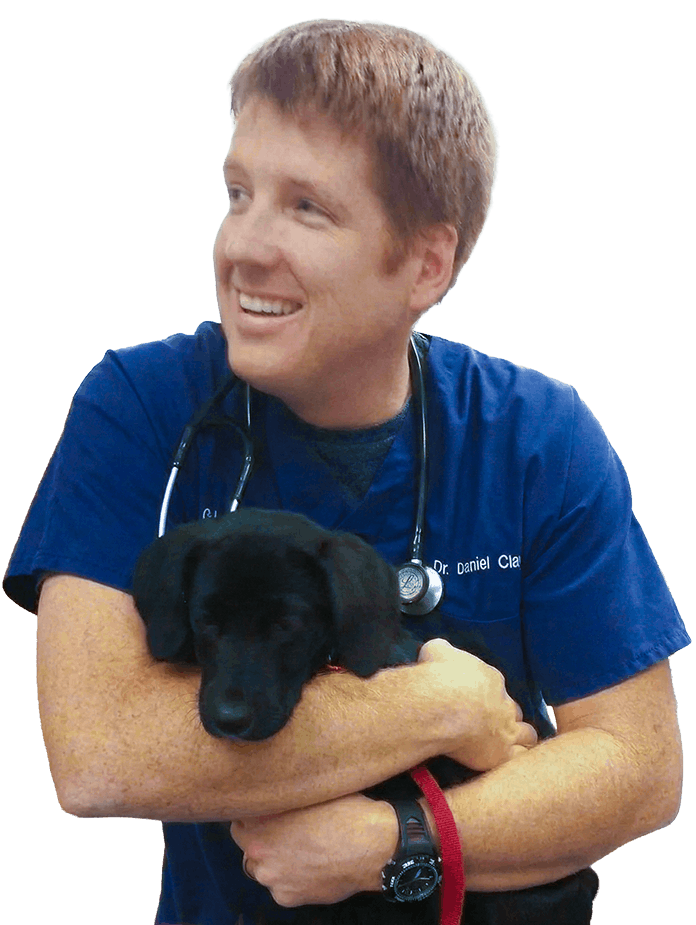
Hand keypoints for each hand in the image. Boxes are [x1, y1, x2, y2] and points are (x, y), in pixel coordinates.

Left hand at [230, 794, 397, 906]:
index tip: (268, 812)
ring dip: (273, 859)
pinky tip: (310, 866)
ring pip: (262, 868)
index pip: (238, 818)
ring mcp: (272, 878)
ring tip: (301, 850)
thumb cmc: (343, 810)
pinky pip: (280, 886)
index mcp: (259, 821)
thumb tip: (271, 793)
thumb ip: (281, 796)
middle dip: (260, 837)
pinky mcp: (287, 897)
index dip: (255, 814)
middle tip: (285, 830)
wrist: (371, 845)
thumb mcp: (308, 790)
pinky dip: (290, 878)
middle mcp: (258, 852)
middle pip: (246, 844)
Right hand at [417, 638, 537, 770]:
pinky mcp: (501, 753)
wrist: (436, 706)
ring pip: (527, 734)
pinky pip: (519, 758)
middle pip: (514, 710)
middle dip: (507, 715)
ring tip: (510, 743)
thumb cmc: (435, 676)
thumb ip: (442, 650)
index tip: (476, 699)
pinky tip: (508, 760)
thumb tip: (439, 650)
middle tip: (493, 722)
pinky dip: (516, 758)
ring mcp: (506, 729)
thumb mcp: (436, 651)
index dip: (489, 694)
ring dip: (521, 737)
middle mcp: (504, 703)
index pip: (497, 687)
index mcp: (491, 679)